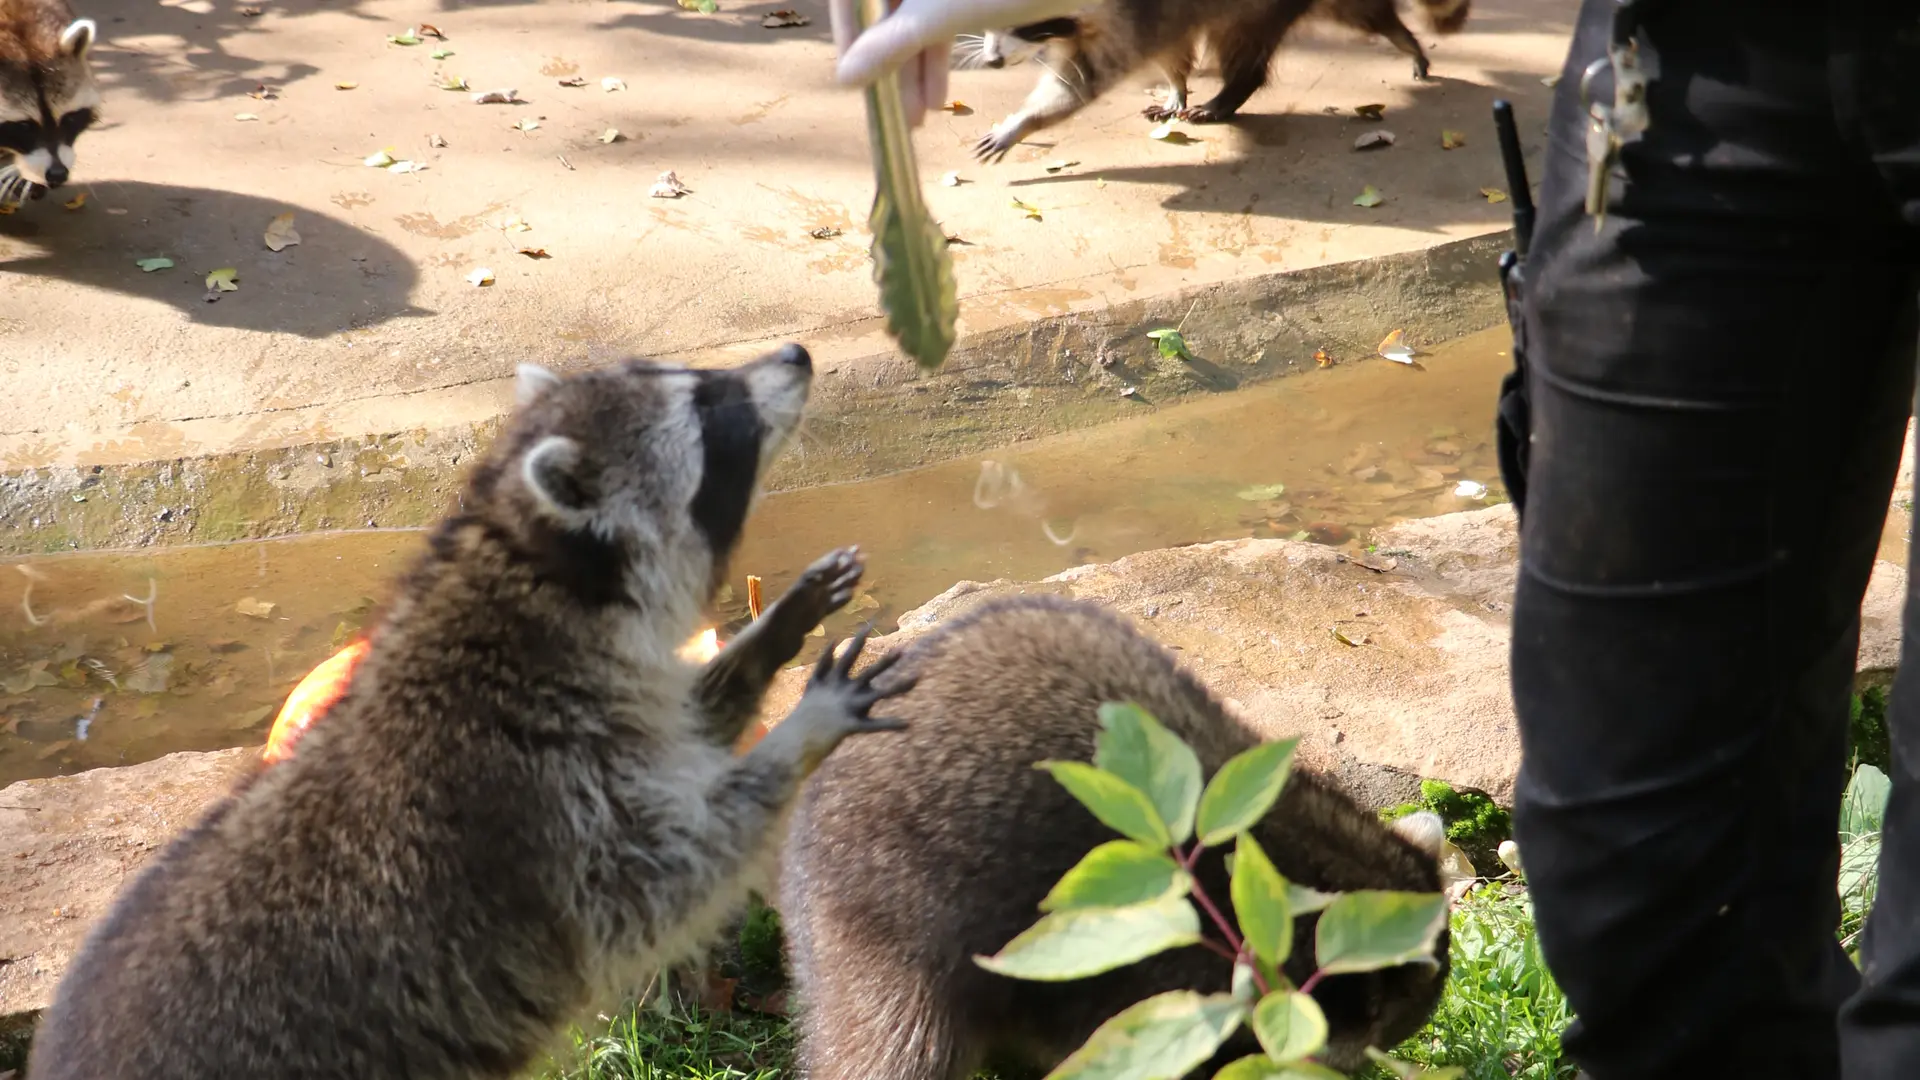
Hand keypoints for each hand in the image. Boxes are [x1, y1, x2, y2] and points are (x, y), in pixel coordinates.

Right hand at [829, 0, 1083, 124]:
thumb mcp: (943, 16)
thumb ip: (891, 44)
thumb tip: (846, 78)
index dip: (849, 36)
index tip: (853, 81)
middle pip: (883, 10)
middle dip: (890, 63)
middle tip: (892, 112)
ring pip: (913, 19)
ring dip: (915, 67)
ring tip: (922, 117)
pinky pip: (938, 17)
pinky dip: (937, 53)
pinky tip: (939, 95)